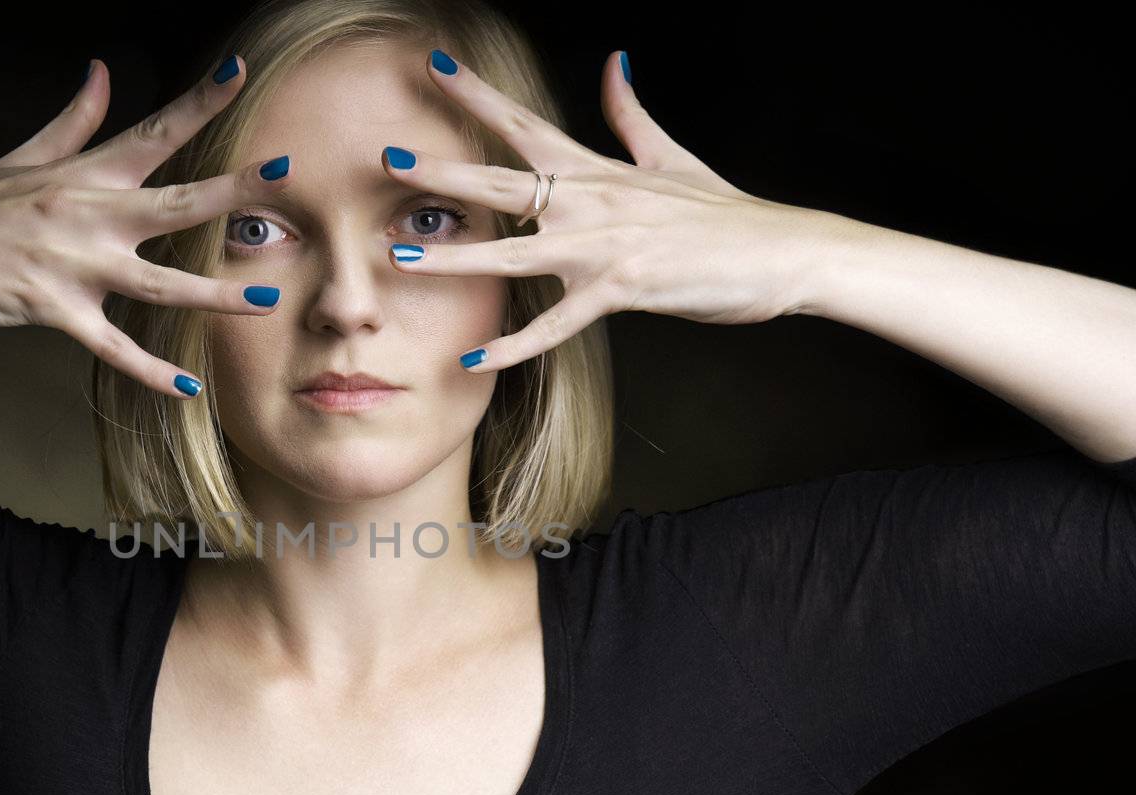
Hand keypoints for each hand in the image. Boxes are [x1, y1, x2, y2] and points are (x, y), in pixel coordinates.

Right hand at [0, 56, 289, 396]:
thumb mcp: (21, 157)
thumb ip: (74, 122)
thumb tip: (103, 71)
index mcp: (82, 173)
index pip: (152, 129)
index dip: (199, 99)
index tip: (240, 69)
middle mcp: (84, 211)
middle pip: (174, 199)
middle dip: (234, 188)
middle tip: (287, 175)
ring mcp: (68, 262)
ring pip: (157, 281)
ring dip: (214, 293)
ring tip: (263, 299)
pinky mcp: (49, 308)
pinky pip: (111, 345)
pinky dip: (149, 369)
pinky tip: (187, 387)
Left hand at [383, 49, 845, 372]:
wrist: (780, 250)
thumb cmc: (722, 214)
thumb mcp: (671, 155)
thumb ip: (630, 115)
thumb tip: (614, 63)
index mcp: (597, 170)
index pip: (524, 125)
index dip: (477, 96)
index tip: (435, 67)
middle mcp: (591, 201)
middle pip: (502, 182)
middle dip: (441, 172)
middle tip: (387, 159)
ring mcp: (604, 246)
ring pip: (514, 254)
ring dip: (455, 259)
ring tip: (400, 260)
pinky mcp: (622, 289)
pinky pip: (557, 324)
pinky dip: (517, 346)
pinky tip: (476, 360)